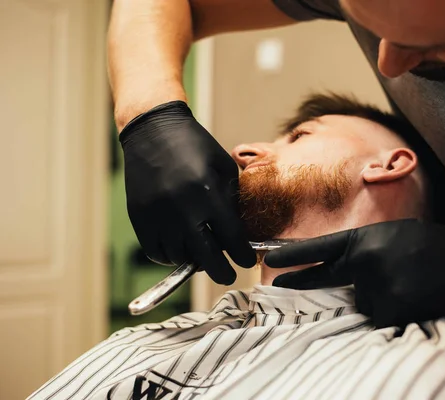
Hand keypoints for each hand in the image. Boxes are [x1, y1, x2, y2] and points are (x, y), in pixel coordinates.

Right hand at [119, 101, 255, 284]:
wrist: (153, 130)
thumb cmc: (195, 146)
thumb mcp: (223, 166)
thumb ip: (231, 199)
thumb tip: (238, 232)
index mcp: (208, 193)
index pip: (231, 238)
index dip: (243, 255)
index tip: (248, 262)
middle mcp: (182, 209)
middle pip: (205, 257)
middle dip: (221, 272)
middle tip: (228, 275)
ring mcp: (158, 215)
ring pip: (179, 257)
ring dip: (194, 260)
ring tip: (202, 253)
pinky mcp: (140, 217)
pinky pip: (155, 252)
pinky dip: (169, 257)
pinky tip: (180, 249)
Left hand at [266, 219, 444, 326]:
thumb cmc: (431, 244)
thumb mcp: (392, 235)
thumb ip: (365, 250)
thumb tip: (348, 272)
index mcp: (365, 239)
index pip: (321, 249)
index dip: (294, 255)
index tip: (270, 262)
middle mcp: (366, 261)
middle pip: (337, 283)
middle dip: (311, 283)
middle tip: (281, 285)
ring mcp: (378, 285)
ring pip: (364, 304)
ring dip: (379, 300)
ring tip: (406, 284)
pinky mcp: (391, 307)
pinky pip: (380, 317)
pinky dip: (393, 314)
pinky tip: (412, 298)